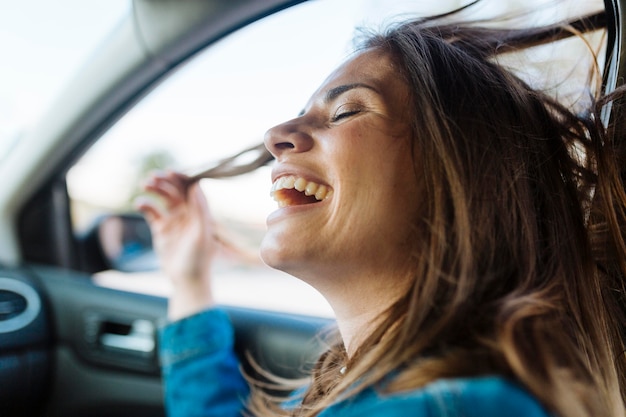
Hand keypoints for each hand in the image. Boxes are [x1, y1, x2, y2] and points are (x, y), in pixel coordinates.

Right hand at [136, 171, 216, 319]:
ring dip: (154, 190)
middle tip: (152, 177)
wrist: (187, 281)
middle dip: (165, 182)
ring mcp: (174, 221)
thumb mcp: (202, 234)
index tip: (169, 171)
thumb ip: (200, 210)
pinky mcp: (162, 230)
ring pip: (163, 199)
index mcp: (201, 212)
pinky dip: (146, 206)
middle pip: (176, 191)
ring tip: (144, 185)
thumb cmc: (199, 259)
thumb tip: (196, 186)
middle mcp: (188, 214)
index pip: (191, 188)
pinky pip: (152, 212)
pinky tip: (139, 203)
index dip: (181, 178)